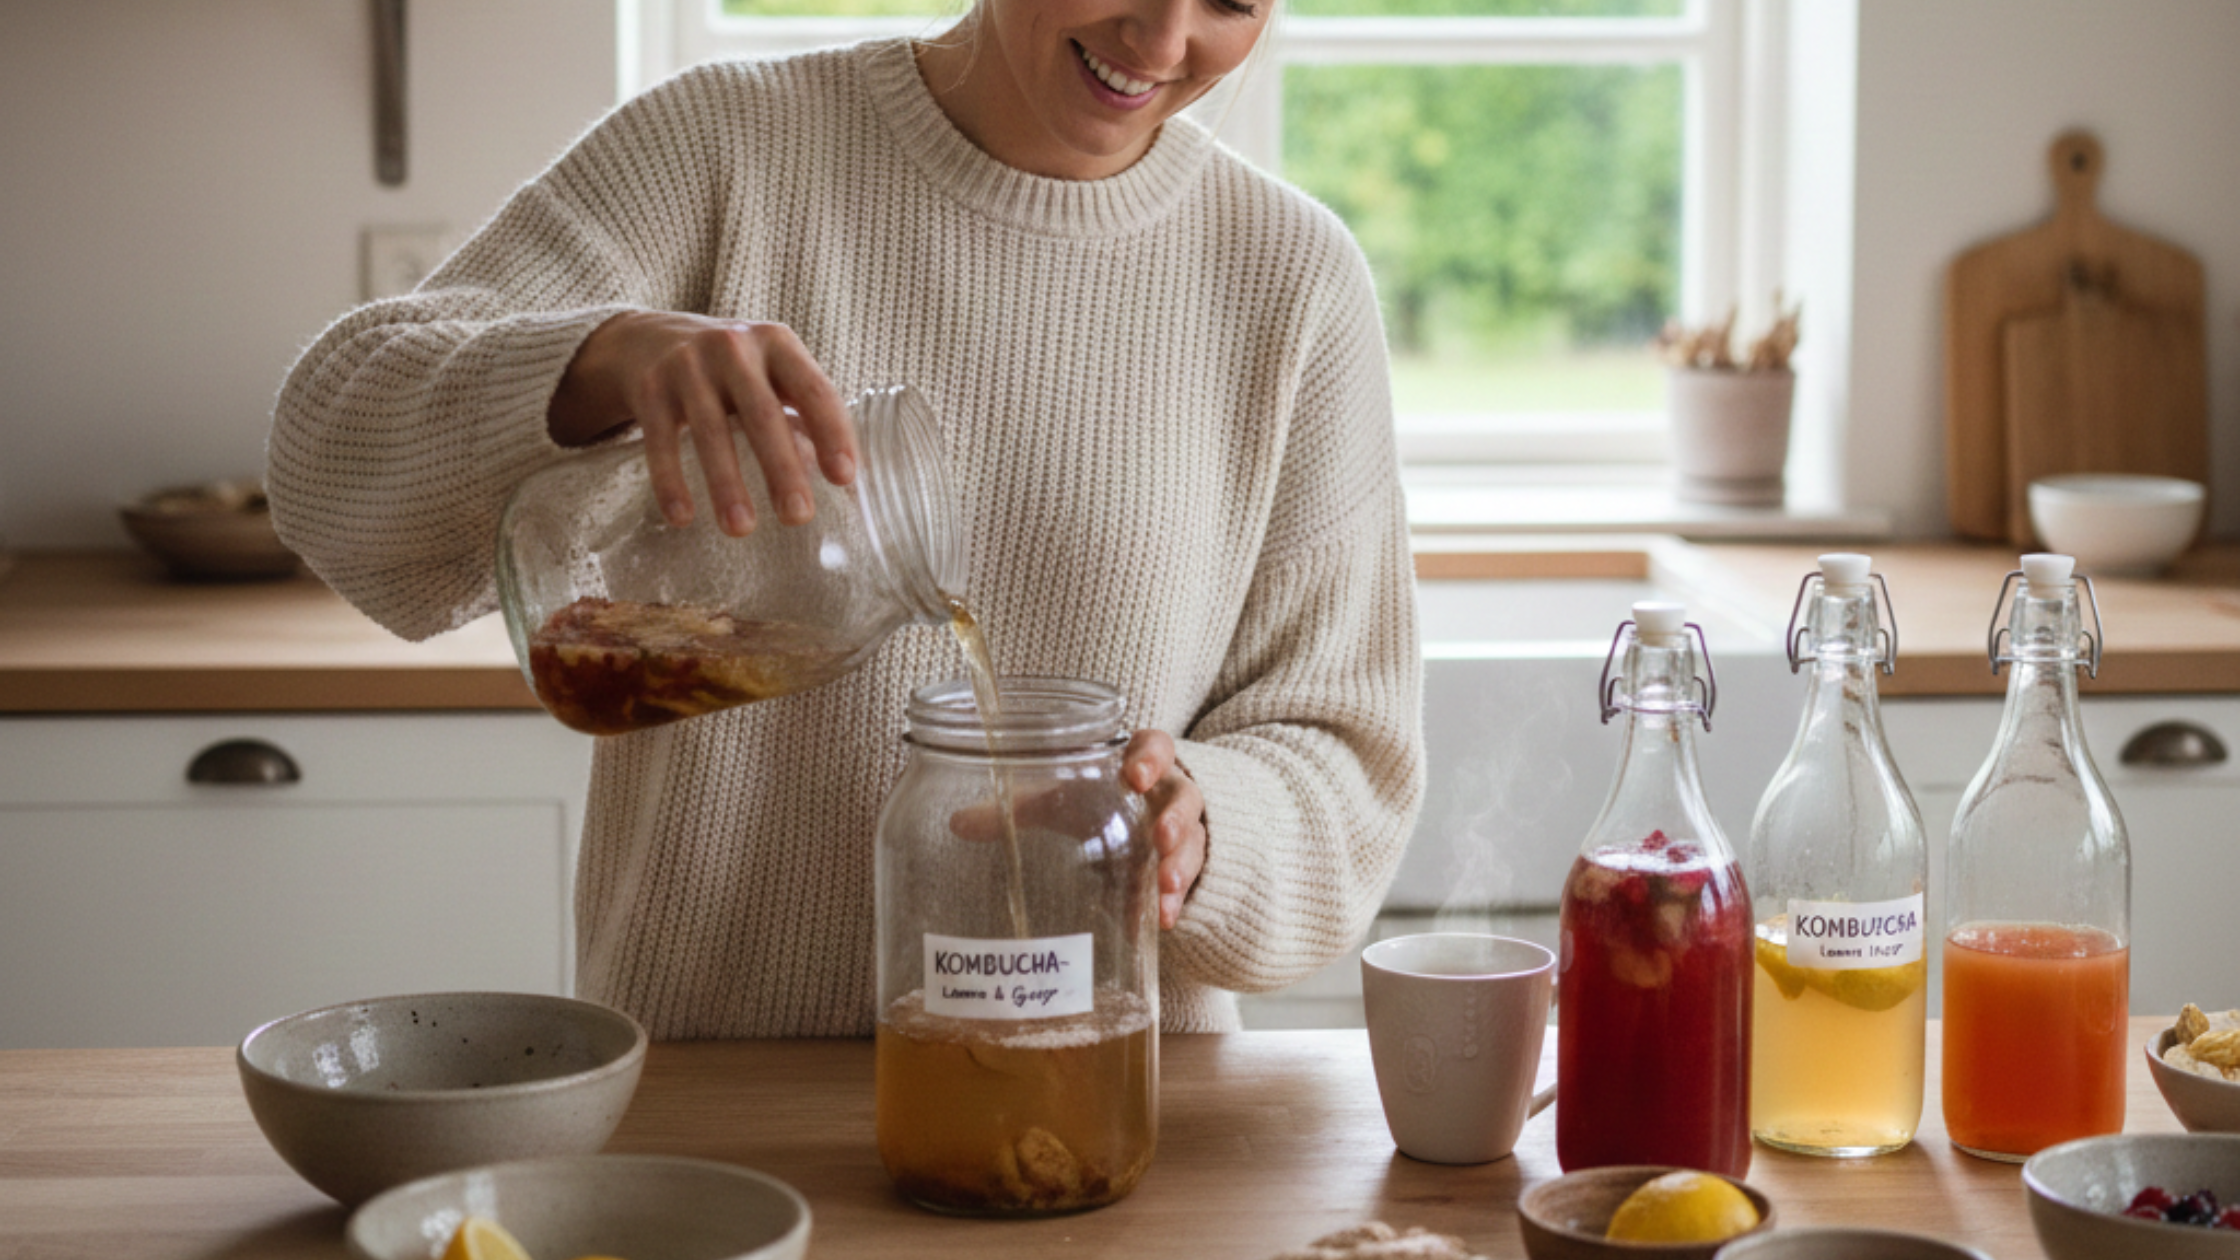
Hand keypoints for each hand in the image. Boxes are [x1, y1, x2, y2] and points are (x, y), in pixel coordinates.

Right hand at [548, 311, 856, 535]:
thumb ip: (803, 416)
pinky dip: (670, 481)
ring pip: (711, 431)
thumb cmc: (731, 369)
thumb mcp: (770, 373)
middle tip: (798, 517)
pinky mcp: (650, 388)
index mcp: (778, 344)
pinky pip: (661, 441)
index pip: (815, 390)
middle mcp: (733, 348)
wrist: (648, 338)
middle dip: (782, 469)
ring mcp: (688, 366)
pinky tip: (682, 518)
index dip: (832, 433)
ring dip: (726, 484)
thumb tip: (846, 486)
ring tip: (741, 529)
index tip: (845, 479)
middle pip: (763, 414)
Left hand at [943, 728, 1205, 930]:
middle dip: (1175, 818)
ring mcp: (1183, 833)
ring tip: (1164, 887)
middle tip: (1160, 837)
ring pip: (1194, 843)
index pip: (1156, 746)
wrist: (1142, 828)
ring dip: (1180, 865)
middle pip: (1184, 797)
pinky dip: (1171, 904)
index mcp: (1139, 764)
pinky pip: (1185, 886)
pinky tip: (1158, 922)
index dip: (1150, 757)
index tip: (1134, 775)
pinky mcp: (1184, 871)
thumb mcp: (1060, 800)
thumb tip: (956, 822)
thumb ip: (1018, 807)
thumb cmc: (1095, 801)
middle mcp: (1168, 795)